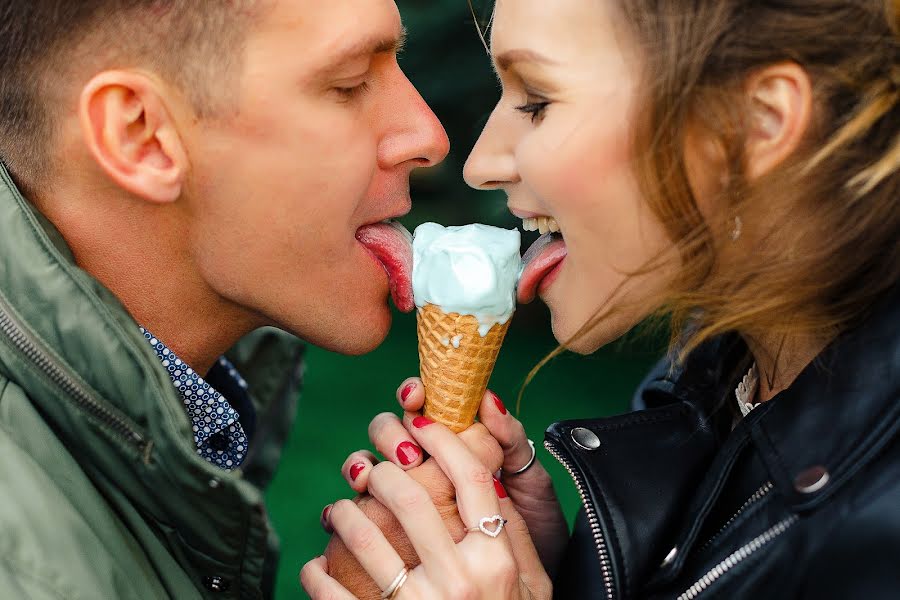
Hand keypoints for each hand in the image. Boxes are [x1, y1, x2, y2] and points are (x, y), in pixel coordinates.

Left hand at [301, 413, 552, 598]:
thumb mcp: (531, 587)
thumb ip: (513, 536)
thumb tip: (488, 479)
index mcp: (496, 560)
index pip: (470, 477)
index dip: (442, 439)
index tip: (420, 421)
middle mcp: (459, 579)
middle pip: (409, 494)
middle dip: (380, 467)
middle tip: (368, 464)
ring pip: (364, 535)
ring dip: (343, 512)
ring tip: (338, 508)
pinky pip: (333, 594)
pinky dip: (317, 574)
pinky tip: (316, 565)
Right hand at [352, 379, 567, 576]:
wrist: (529, 590)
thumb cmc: (536, 533)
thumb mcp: (532, 485)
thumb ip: (510, 439)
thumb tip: (487, 399)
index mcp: (457, 446)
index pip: (424, 406)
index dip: (413, 394)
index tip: (415, 398)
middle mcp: (424, 468)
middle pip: (388, 432)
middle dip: (389, 433)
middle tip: (408, 456)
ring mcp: (403, 502)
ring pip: (363, 469)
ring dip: (360, 466)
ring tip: (367, 480)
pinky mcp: (388, 537)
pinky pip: (351, 520)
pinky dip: (337, 513)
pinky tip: (336, 516)